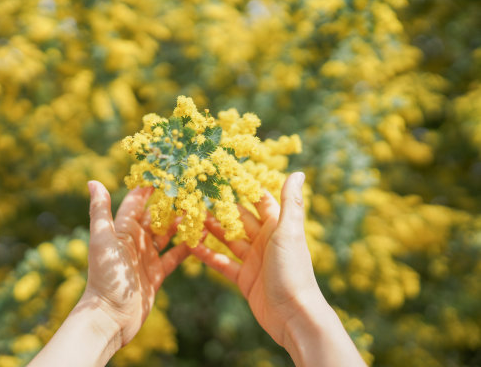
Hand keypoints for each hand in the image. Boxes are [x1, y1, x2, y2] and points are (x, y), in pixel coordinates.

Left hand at [29, 181, 187, 366]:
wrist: (110, 317)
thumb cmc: (104, 276)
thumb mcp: (103, 240)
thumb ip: (100, 211)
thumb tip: (93, 181)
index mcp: (122, 230)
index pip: (137, 202)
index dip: (149, 187)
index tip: (165, 171)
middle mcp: (135, 241)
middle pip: (156, 217)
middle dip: (171, 203)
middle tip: (192, 189)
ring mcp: (146, 257)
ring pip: (168, 234)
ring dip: (182, 223)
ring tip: (201, 210)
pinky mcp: (156, 274)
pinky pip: (175, 256)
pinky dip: (188, 246)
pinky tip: (203, 236)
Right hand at [191, 172, 317, 344]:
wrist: (294, 315)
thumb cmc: (294, 270)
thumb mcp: (289, 232)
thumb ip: (290, 202)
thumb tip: (298, 172)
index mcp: (277, 226)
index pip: (258, 200)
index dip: (242, 187)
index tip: (222, 173)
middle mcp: (265, 240)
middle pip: (238, 219)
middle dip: (219, 207)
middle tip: (196, 195)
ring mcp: (253, 260)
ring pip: (227, 239)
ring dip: (210, 229)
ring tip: (188, 216)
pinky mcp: (244, 278)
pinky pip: (222, 262)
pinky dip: (207, 254)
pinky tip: (190, 246)